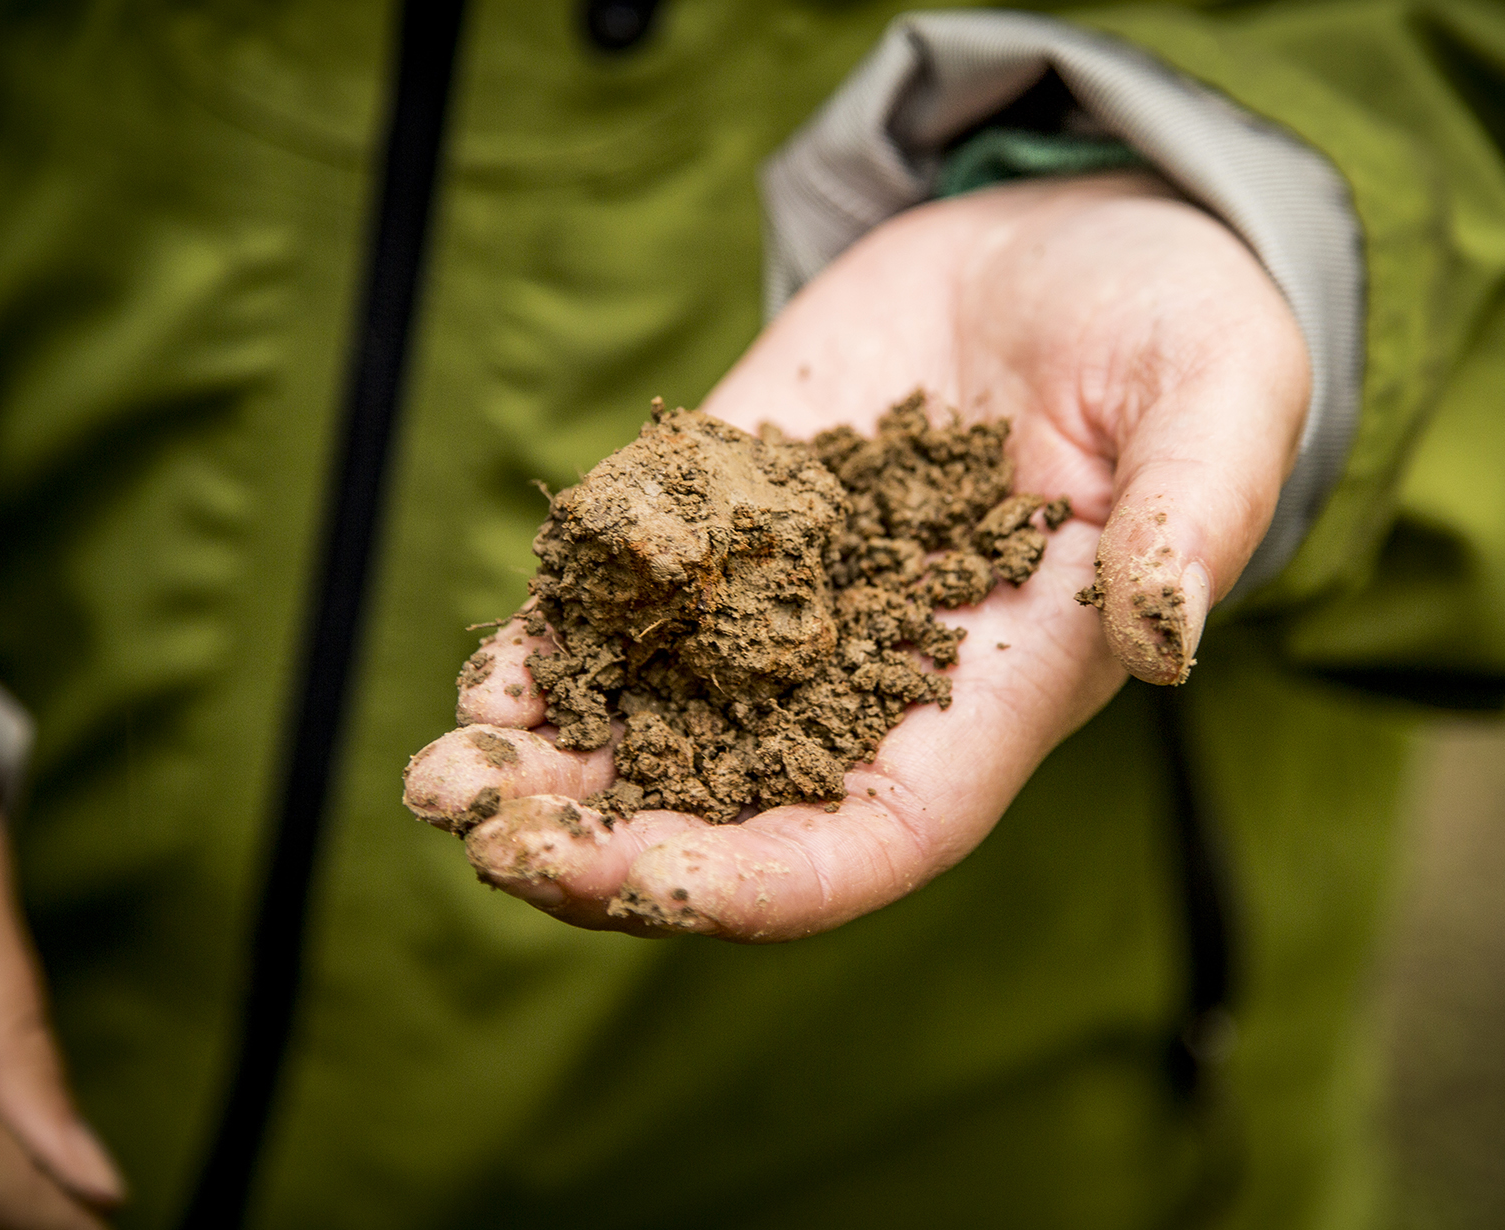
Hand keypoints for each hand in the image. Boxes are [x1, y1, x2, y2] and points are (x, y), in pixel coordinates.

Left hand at [404, 173, 1308, 940]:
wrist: (1068, 248)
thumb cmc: (1174, 330)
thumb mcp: (1218, 399)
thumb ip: (1193, 515)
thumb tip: (1162, 633)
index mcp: (989, 694)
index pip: (870, 836)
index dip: (759, 877)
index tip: (647, 883)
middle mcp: (866, 675)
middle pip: (730, 808)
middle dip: (605, 841)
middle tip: (487, 834)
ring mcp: (781, 603)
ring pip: (652, 726)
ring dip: (546, 766)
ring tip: (442, 776)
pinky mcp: (720, 519)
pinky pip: (624, 609)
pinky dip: (551, 650)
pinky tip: (489, 674)